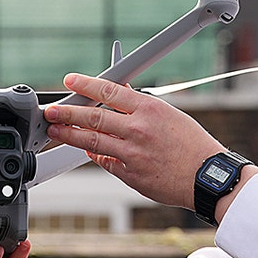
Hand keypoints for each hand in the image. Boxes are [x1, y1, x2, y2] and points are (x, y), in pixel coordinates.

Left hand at [46, 73, 225, 208]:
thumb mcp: (170, 114)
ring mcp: (132, 153)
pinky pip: (105, 161)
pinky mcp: (130, 174)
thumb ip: (141, 106)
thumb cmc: (193, 144)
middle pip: (93, 117)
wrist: (205, 176)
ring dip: (69, 135)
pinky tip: (85, 149)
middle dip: (67, 113)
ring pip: (91, 141)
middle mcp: (138, 129)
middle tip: (51, 111)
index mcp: (149, 109)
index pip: (109, 91)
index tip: (70, 81)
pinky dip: (93, 154)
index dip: (86, 85)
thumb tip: (118, 94)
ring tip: (55, 131)